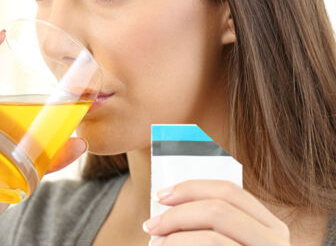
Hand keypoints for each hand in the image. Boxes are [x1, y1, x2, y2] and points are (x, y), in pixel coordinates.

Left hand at [143, 180, 289, 245]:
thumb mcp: (227, 241)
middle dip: (177, 214)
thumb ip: (211, 224)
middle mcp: (275, 242)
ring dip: (176, 238)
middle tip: (151, 226)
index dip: (191, 188)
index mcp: (269, 226)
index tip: (160, 195)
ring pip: (213, 237)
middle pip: (219, 210)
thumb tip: (169, 200)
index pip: (230, 191)